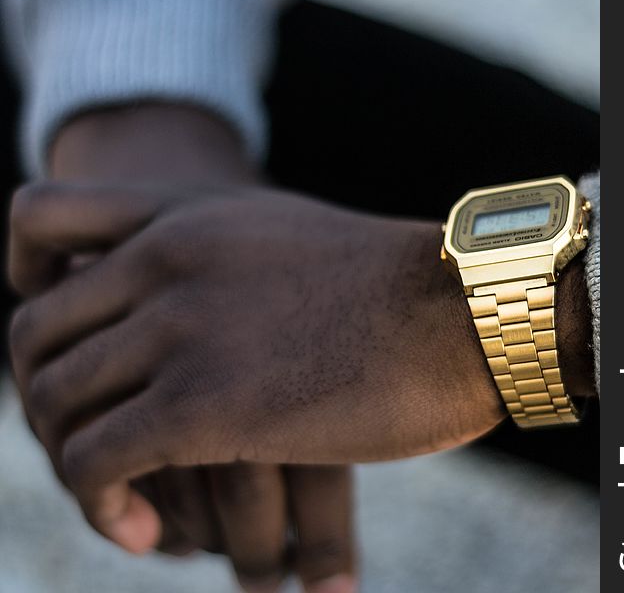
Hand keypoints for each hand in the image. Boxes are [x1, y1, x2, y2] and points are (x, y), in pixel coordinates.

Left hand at [15, 105, 356, 592]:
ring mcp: (180, 329)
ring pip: (55, 403)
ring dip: (72, 463)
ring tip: (123, 501)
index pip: (37, 219)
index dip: (26, 278)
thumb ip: (228, 261)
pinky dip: (99, 503)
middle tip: (95, 449)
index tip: (68, 342)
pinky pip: (93, 462)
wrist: (462, 307)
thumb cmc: (392, 284)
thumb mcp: (287, 242)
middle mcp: (164, 260)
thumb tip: (203, 316)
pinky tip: (141, 529)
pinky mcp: (203, 405)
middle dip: (47, 401)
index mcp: (182, 213)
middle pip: (35, 335)